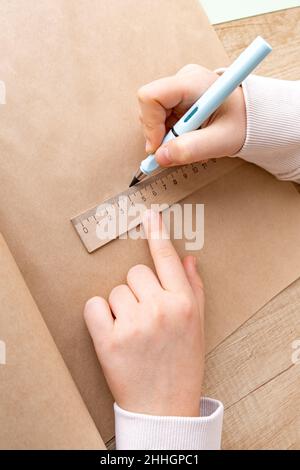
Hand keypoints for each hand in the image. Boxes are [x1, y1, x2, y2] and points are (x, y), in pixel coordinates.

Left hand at [84, 210, 204, 416]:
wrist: (164, 408)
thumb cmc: (182, 364)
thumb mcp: (198, 326)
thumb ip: (194, 289)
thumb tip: (188, 259)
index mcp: (184, 304)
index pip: (167, 259)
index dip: (157, 234)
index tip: (149, 213)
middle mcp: (160, 309)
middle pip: (134, 273)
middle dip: (137, 290)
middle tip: (144, 316)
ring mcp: (134, 325)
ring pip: (114, 291)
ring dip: (119, 307)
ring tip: (132, 332)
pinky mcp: (109, 341)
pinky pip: (93, 306)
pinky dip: (98, 316)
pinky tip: (112, 332)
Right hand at [138, 64, 245, 165]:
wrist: (252, 118)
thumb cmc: (242, 123)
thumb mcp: (221, 141)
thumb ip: (191, 149)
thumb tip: (160, 157)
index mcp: (192, 82)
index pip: (151, 96)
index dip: (150, 123)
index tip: (159, 146)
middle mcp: (181, 81)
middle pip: (149, 108)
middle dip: (158, 134)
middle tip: (178, 150)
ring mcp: (178, 90)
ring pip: (153, 117)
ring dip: (166, 137)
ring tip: (191, 143)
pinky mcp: (177, 100)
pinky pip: (161, 120)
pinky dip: (170, 135)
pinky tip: (189, 139)